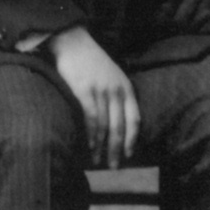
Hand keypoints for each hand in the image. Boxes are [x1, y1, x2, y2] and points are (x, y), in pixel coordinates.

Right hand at [46, 27, 138, 166]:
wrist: (73, 43)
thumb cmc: (91, 62)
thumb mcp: (112, 77)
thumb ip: (116, 96)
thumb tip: (115, 121)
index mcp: (126, 88)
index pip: (135, 119)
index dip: (132, 139)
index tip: (129, 155)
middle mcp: (117, 91)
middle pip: (121, 127)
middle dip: (117, 149)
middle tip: (114, 167)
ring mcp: (101, 91)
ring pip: (105, 126)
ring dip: (102, 147)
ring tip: (97, 162)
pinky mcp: (84, 91)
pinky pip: (91, 118)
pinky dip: (91, 135)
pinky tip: (89, 147)